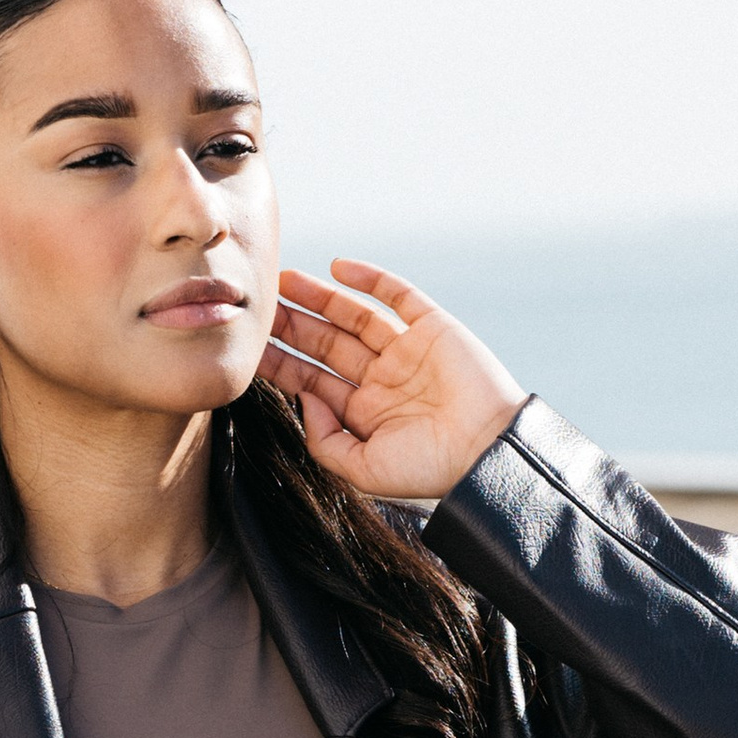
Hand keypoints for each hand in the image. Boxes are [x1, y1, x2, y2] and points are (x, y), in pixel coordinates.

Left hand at [260, 258, 524, 504]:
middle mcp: (383, 378)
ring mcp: (408, 350)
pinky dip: (369, 278)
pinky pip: (397, 295)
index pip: (311, 380)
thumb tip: (304, 397)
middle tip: (260, 306)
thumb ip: (324, 439)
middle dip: (292, 325)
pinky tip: (338, 267)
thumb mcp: (362, 470)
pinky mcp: (434, 328)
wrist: (488, 453)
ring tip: (286, 280)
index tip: (249, 346)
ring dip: (320, 297)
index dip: (281, 362)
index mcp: (365, 412)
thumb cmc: (429, 469)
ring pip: (355, 314)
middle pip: (327, 343)